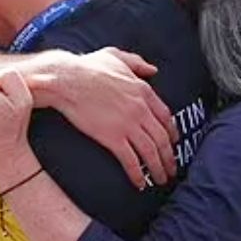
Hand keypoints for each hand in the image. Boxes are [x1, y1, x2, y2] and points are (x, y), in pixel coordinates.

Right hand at [0, 48, 177, 188]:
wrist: (67, 80)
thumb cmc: (87, 67)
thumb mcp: (117, 57)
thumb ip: (137, 63)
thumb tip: (153, 69)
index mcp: (143, 90)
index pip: (165, 116)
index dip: (171, 132)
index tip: (173, 143)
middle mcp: (140, 109)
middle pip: (162, 138)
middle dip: (169, 157)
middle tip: (172, 169)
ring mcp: (128, 124)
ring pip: (151, 151)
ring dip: (158, 168)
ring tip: (161, 180)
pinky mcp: (113, 137)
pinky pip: (131, 160)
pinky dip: (138, 174)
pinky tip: (139, 183)